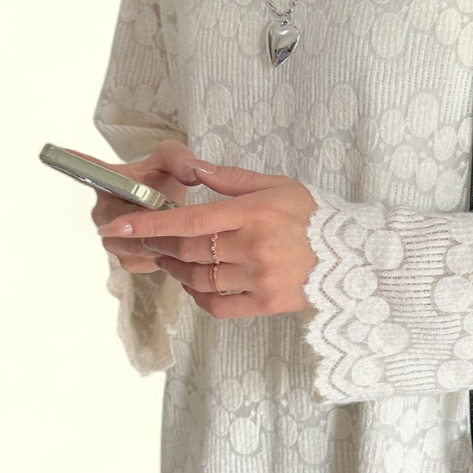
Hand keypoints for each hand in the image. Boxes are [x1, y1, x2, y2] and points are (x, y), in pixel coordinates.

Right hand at [77, 140, 208, 273]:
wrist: (171, 207)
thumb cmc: (164, 180)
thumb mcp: (172, 161)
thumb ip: (181, 159)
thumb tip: (193, 172)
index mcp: (106, 180)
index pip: (85, 171)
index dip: (74, 163)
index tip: (61, 152)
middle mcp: (102, 211)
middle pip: (121, 223)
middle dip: (151, 221)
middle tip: (174, 214)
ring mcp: (110, 239)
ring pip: (135, 245)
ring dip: (159, 239)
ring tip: (177, 228)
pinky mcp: (125, 259)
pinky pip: (144, 261)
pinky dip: (163, 255)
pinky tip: (173, 242)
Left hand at [95, 165, 319, 317]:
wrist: (352, 257)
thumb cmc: (315, 217)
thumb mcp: (278, 185)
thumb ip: (232, 178)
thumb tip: (193, 167)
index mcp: (254, 214)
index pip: (190, 220)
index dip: (151, 223)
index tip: (119, 225)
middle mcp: (253, 247)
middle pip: (187, 252)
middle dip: (157, 246)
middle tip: (144, 240)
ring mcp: (259, 278)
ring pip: (198, 279)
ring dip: (175, 270)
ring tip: (168, 260)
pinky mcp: (265, 303)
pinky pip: (218, 305)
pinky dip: (199, 295)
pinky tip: (195, 284)